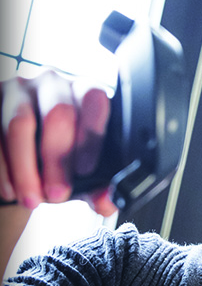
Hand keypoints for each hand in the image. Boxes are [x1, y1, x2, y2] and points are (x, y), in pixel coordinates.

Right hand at [0, 69, 115, 216]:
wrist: (25, 153)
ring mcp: (17, 90)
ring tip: (33, 200)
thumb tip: (108, 202)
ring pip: (19, 124)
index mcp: (84, 91)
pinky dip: (3, 169)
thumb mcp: (83, 168)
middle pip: (58, 113)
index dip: (91, 138)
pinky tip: (11, 191)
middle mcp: (52, 83)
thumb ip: (99, 185)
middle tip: (59, 194)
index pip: (94, 101)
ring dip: (26, 169)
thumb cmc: (62, 157)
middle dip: (58, 160)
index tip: (86, 172)